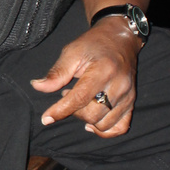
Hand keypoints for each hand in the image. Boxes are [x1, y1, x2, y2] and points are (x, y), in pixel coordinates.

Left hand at [29, 18, 142, 136]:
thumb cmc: (93, 44)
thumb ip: (57, 73)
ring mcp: (128, 96)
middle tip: (67, 95)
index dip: (61, 110)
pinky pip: (120, 128)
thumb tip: (37, 86)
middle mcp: (119, 85)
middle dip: (73, 111)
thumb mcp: (72, 52)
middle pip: (92, 114)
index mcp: (103, 70)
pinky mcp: (131, 102)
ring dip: (87, 119)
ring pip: (104, 124)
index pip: (80, 98)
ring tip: (81, 102)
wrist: (121, 39)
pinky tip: (93, 122)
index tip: (46, 118)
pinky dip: (105, 130)